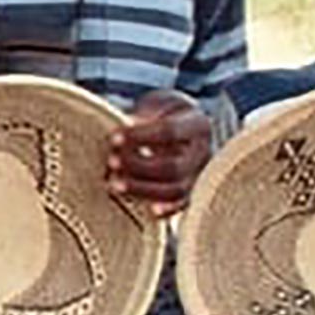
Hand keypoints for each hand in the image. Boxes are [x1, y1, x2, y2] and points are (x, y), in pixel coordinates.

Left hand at [109, 91, 209, 217]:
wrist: (179, 128)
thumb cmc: (163, 114)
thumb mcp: (157, 104)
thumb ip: (145, 113)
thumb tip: (128, 124)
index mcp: (197, 124)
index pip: (170, 131)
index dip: (141, 136)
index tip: (114, 137)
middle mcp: (203, 151)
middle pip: (173, 166)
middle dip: (138, 166)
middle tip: (110, 162)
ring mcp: (199, 174)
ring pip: (176, 190)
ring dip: (142, 189)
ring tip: (113, 185)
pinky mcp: (192, 191)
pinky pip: (183, 205)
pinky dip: (168, 209)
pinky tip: (148, 210)